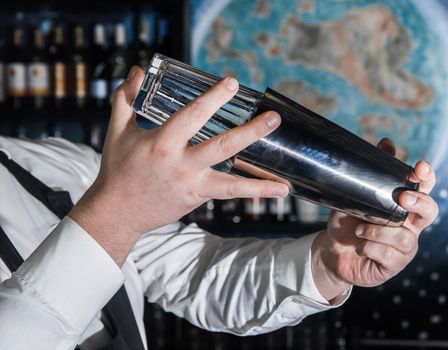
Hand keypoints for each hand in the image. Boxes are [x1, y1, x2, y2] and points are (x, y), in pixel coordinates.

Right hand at [69, 66, 288, 264]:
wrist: (117, 212)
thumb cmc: (119, 170)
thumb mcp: (117, 131)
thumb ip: (126, 99)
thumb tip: (136, 71)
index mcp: (162, 143)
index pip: (193, 115)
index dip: (214, 98)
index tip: (233, 83)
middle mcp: (181, 165)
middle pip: (222, 147)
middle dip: (250, 132)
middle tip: (274, 118)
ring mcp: (192, 185)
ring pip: (231, 183)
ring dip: (260, 180)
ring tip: (285, 181)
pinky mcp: (197, 198)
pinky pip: (229, 195)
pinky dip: (254, 193)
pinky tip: (277, 191)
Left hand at [311, 138, 438, 301]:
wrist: (331, 251)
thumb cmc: (348, 220)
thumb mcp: (354, 194)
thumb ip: (371, 172)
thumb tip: (387, 143)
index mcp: (405, 205)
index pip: (425, 188)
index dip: (427, 178)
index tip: (420, 166)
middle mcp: (410, 225)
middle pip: (430, 212)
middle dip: (419, 202)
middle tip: (401, 196)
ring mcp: (404, 248)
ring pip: (405, 237)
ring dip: (379, 230)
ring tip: (359, 229)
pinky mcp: (393, 265)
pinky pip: (389, 256)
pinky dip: (371, 248)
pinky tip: (360, 247)